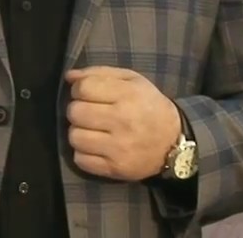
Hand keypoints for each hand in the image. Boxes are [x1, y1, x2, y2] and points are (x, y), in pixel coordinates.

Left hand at [64, 66, 182, 181]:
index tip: (87, 94)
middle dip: (78, 110)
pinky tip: (95, 147)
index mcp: (128, 95)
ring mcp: (119, 148)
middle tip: (90, 113)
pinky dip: (83, 153)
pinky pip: (81, 160)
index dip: (79, 89)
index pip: (83, 88)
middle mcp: (123, 121)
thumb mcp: (131, 80)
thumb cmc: (148, 105)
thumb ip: (99, 73)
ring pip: (75, 137)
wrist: (173, 142)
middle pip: (75, 112)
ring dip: (79, 132)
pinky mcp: (115, 169)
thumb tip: (69, 77)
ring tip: (92, 130)